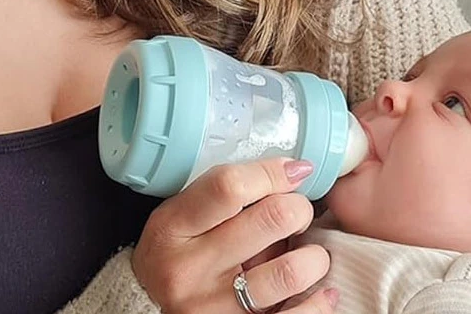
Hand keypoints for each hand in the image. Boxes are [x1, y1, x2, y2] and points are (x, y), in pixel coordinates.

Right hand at [131, 157, 337, 312]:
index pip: (230, 187)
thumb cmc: (178, 247)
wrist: (148, 304)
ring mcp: (212, 308)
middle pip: (270, 220)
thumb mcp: (184, 211)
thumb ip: (229, 190)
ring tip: (311, 254)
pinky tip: (322, 291)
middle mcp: (189, 270)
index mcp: (174, 227)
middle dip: (298, 209)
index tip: (295, 171)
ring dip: (313, 257)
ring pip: (288, 272)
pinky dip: (318, 302)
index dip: (272, 173)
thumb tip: (295, 172)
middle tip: (299, 213)